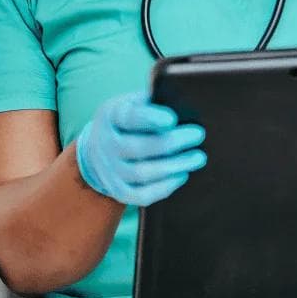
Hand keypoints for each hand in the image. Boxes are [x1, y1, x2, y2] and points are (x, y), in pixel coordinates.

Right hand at [74, 91, 206, 206]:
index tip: (172, 119)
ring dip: (175, 166)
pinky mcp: (118, 190)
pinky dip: (164, 187)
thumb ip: (152, 102)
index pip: (129, 118)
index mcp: (110, 117)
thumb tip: (184, 104)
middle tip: (198, 135)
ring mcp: (110, 171)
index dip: (150, 119)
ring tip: (198, 157)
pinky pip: (142, 195)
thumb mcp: (130, 103)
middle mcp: (106, 145)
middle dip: (173, 142)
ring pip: (143, 173)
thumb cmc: (126, 121)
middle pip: (140, 147)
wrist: (97, 151)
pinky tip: (182, 175)